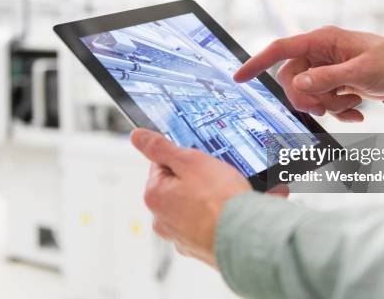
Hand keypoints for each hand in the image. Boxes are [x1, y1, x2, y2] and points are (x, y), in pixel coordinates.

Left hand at [130, 128, 251, 267]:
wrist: (245, 236)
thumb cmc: (220, 201)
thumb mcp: (190, 162)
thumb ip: (161, 148)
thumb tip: (138, 136)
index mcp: (154, 195)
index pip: (161, 164)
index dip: (183, 158)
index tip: (200, 160)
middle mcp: (160, 219)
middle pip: (175, 185)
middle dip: (194, 179)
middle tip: (215, 177)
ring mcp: (178, 236)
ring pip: (188, 205)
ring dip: (203, 199)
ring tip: (223, 196)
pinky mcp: (196, 246)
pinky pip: (201, 223)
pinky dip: (211, 217)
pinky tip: (225, 213)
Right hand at [234, 26, 383, 121]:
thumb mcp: (360, 71)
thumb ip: (327, 78)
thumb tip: (299, 84)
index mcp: (322, 40)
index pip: (281, 49)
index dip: (257, 62)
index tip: (240, 77)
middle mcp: (320, 53)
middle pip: (292, 79)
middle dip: (307, 97)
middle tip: (324, 107)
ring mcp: (326, 69)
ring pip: (306, 93)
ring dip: (326, 105)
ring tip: (351, 102)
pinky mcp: (334, 82)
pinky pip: (322, 100)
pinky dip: (337, 110)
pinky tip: (355, 109)